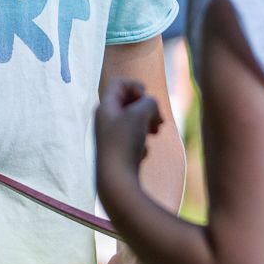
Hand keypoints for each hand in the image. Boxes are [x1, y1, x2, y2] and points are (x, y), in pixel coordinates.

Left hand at [94, 78, 162, 193]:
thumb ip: (149, 102)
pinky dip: (143, 141)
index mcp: (105, 107)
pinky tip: (142, 153)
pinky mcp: (119, 152)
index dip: (136, 86)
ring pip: (134, 120)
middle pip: (129, 101)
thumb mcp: (140, 113)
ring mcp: (112, 137)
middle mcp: (105, 120)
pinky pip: (135, 138)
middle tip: (158, 119)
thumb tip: (151, 110)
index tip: (144, 99)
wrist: (116, 180)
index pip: (120, 83)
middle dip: (148, 107)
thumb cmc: (124, 143)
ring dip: (149, 122)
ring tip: (156, 132)